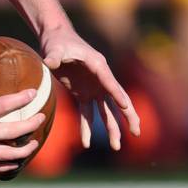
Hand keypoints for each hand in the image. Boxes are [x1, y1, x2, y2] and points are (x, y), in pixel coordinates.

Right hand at [0, 46, 45, 176]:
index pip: (4, 106)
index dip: (22, 98)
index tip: (34, 93)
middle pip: (11, 133)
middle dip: (30, 126)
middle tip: (42, 119)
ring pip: (4, 155)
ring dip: (22, 151)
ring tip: (33, 144)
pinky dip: (4, 166)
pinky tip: (13, 163)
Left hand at [39, 27, 138, 149]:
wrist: (56, 41)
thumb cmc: (58, 42)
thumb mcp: (55, 48)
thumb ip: (54, 56)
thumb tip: (50, 62)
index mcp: (98, 66)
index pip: (111, 83)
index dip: (118, 95)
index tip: (127, 108)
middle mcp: (101, 79)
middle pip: (117, 101)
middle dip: (127, 117)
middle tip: (136, 133)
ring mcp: (93, 88)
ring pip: (105, 112)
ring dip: (111, 129)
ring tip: (116, 146)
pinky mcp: (83, 94)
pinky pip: (87, 114)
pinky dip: (86, 128)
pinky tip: (85, 143)